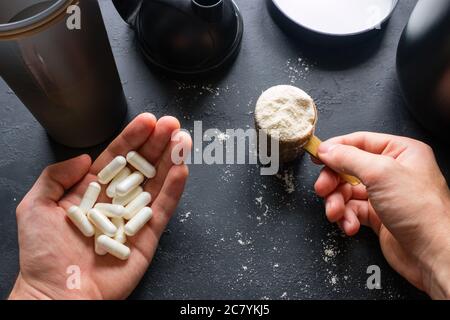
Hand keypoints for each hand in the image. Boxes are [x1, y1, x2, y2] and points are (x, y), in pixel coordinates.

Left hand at [8, 113, 191, 299]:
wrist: (57, 295)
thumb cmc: (43, 255)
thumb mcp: (35, 206)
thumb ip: (56, 176)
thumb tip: (85, 158)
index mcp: (91, 192)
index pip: (117, 158)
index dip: (133, 138)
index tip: (148, 121)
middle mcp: (115, 202)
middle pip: (141, 166)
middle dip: (157, 143)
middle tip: (172, 124)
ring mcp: (134, 218)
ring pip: (157, 183)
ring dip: (171, 160)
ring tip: (182, 139)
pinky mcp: (148, 237)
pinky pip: (164, 210)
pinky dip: (174, 190)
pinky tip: (182, 169)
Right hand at [314, 132, 449, 298]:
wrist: (433, 253)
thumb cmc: (422, 212)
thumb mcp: (381, 173)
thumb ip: (349, 158)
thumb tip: (327, 149)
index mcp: (401, 152)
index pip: (360, 141)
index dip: (336, 148)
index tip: (317, 156)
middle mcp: (392, 171)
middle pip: (348, 168)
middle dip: (333, 181)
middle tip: (323, 189)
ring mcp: (384, 195)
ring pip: (347, 191)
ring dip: (337, 202)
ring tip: (336, 212)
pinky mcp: (378, 216)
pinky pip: (352, 210)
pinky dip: (346, 218)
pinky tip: (350, 225)